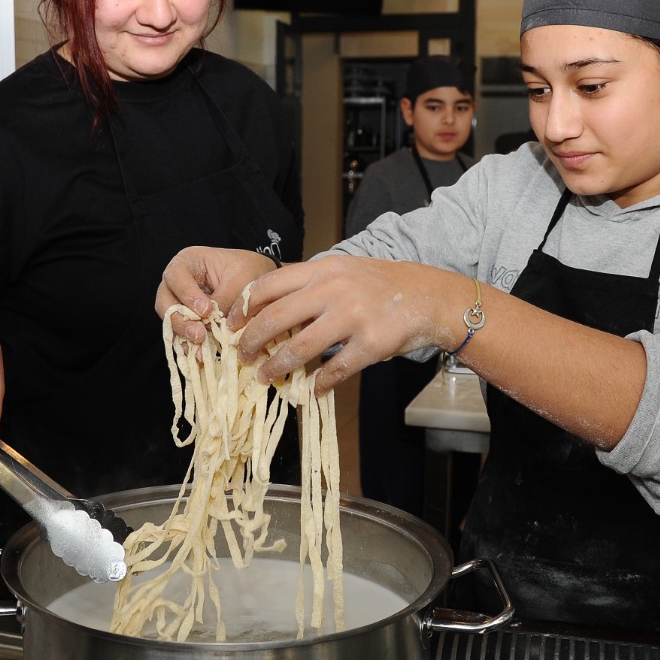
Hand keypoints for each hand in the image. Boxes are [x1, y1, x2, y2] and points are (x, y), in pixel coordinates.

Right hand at [156, 246, 276, 343]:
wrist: (258, 280)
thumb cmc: (248, 271)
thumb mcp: (240, 280)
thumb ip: (224, 300)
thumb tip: (213, 325)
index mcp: (187, 262)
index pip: (176, 276)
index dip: (187, 294)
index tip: (206, 310)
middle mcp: (177, 283)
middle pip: (165, 303)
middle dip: (181, 321)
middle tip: (199, 335)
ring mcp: (179, 303)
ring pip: (171, 322)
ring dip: (185, 336)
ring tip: (202, 349)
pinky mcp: (187, 322)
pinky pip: (182, 335)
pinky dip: (192, 345)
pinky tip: (202, 354)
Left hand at [235, 256, 460, 392]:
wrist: (428, 296)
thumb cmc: (380, 285)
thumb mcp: (342, 271)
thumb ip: (309, 285)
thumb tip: (267, 308)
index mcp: (322, 270)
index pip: (269, 286)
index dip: (244, 308)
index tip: (231, 325)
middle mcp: (333, 290)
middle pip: (275, 318)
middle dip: (251, 341)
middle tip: (241, 356)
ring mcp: (353, 317)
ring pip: (300, 348)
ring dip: (277, 366)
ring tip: (266, 377)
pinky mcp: (371, 344)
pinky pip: (336, 369)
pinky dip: (319, 383)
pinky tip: (312, 390)